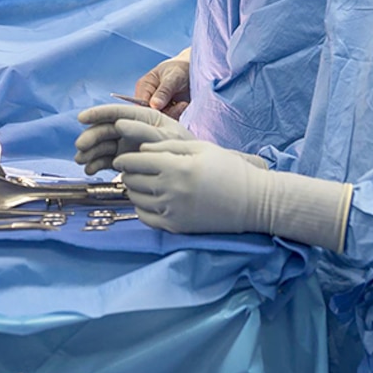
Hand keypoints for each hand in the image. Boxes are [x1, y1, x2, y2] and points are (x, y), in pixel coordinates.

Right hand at [73, 104, 195, 175]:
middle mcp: (131, 130)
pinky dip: (96, 164)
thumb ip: (143, 131)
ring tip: (82, 161)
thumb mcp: (167, 137)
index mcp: (142, 118)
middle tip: (81, 147)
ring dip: (89, 152)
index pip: (116, 112)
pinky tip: (90, 169)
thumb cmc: (183, 149)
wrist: (193, 172)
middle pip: (105, 130)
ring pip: (102, 146)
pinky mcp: (125, 160)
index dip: (97, 113)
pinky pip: (106, 160)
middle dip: (91, 137)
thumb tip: (119, 125)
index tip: (82, 118)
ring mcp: (127, 145)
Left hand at [113, 136, 350, 249]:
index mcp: (176, 166)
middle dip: (128, 174)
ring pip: (136, 200)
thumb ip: (168, 145)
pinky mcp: (177, 227)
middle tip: (131, 171)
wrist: (253, 202)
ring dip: (133, 191)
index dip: (123, 160)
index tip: (119, 159)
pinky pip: (146, 218)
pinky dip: (141, 208)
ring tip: (140, 184)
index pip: (136, 162)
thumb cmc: (229, 169)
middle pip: (132, 181)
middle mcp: (171, 190)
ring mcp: (173, 211)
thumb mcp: (200, 148)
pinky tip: (149, 201)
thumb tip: (141, 148)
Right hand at [136, 56, 191, 117]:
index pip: (140, 104)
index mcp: (144, 87)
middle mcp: (148, 99)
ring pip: (162, 119)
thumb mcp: (174, 77)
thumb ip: (164, 91)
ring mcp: (159, 108)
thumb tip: (154, 105)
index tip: (166, 107)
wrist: (196, 72)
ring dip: (174, 114)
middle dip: (167, 112)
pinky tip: (185, 106)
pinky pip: (171, 120)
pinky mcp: (169, 113)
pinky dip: (179, 115)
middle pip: (151, 114)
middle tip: (181, 104)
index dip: (151, 109)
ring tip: (184, 103)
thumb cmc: (181, 69)